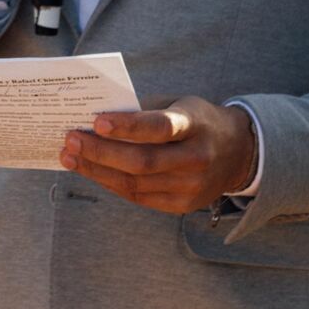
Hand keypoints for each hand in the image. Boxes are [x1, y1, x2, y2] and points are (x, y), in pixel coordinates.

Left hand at [57, 96, 255, 213]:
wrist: (238, 153)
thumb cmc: (197, 121)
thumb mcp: (179, 104)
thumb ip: (144, 110)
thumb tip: (97, 118)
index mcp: (195, 125)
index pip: (159, 127)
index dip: (128, 126)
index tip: (97, 121)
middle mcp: (196, 158)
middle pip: (142, 162)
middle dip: (100, 152)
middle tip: (71, 139)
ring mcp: (191, 187)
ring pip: (135, 183)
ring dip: (97, 171)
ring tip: (70, 156)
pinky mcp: (182, 205)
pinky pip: (139, 197)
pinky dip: (111, 184)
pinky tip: (92, 171)